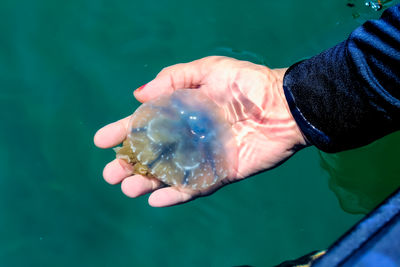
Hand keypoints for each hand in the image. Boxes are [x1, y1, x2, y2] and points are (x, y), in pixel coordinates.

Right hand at [94, 56, 306, 206]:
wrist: (285, 106)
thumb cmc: (248, 84)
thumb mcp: (209, 69)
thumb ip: (174, 78)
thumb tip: (139, 95)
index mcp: (181, 112)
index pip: (145, 123)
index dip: (122, 131)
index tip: (101, 140)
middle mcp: (188, 137)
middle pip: (151, 153)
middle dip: (128, 163)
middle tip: (110, 173)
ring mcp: (203, 157)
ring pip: (167, 174)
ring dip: (146, 182)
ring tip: (128, 186)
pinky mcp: (221, 173)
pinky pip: (194, 188)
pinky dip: (175, 195)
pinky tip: (157, 200)